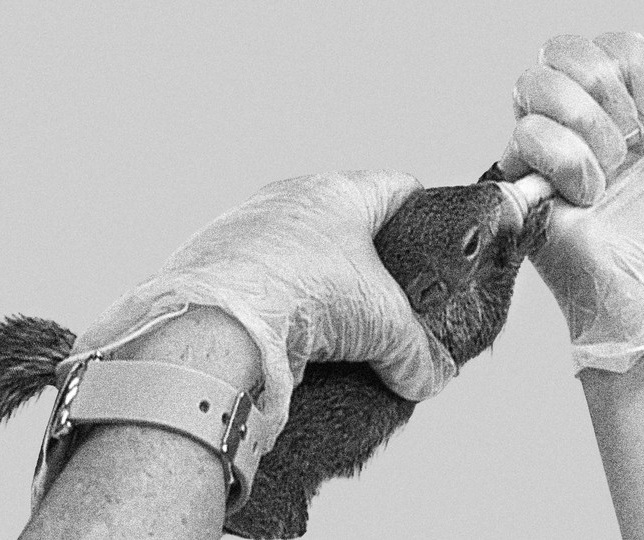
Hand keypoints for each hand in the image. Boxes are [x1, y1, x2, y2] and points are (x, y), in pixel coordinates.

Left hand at [70, 171, 455, 448]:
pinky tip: (286, 338)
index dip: (423, 216)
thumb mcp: (383, 326)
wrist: (219, 321)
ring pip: (296, 254)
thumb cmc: (307, 296)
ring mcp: (243, 230)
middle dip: (367, 265)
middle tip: (387, 304)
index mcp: (337, 192)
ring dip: (317, 288)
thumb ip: (416, 351)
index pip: (397, 189)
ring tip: (334, 332)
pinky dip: (276, 306)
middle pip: (344, 224)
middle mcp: (287, 200)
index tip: (433, 248)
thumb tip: (428, 377)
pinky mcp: (210, 264)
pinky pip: (257, 281)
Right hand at [502, 32, 643, 372]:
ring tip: (607, 175)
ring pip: (536, 84)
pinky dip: (568, 164)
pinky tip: (585, 197)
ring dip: (587, 128)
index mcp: (625, 112)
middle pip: (562, 49)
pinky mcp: (520, 179)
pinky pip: (525, 134)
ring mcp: (545, 150)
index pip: (612, 45)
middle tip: (629, 142)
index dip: (638, 69)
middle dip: (606, 88)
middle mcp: (580, 123)